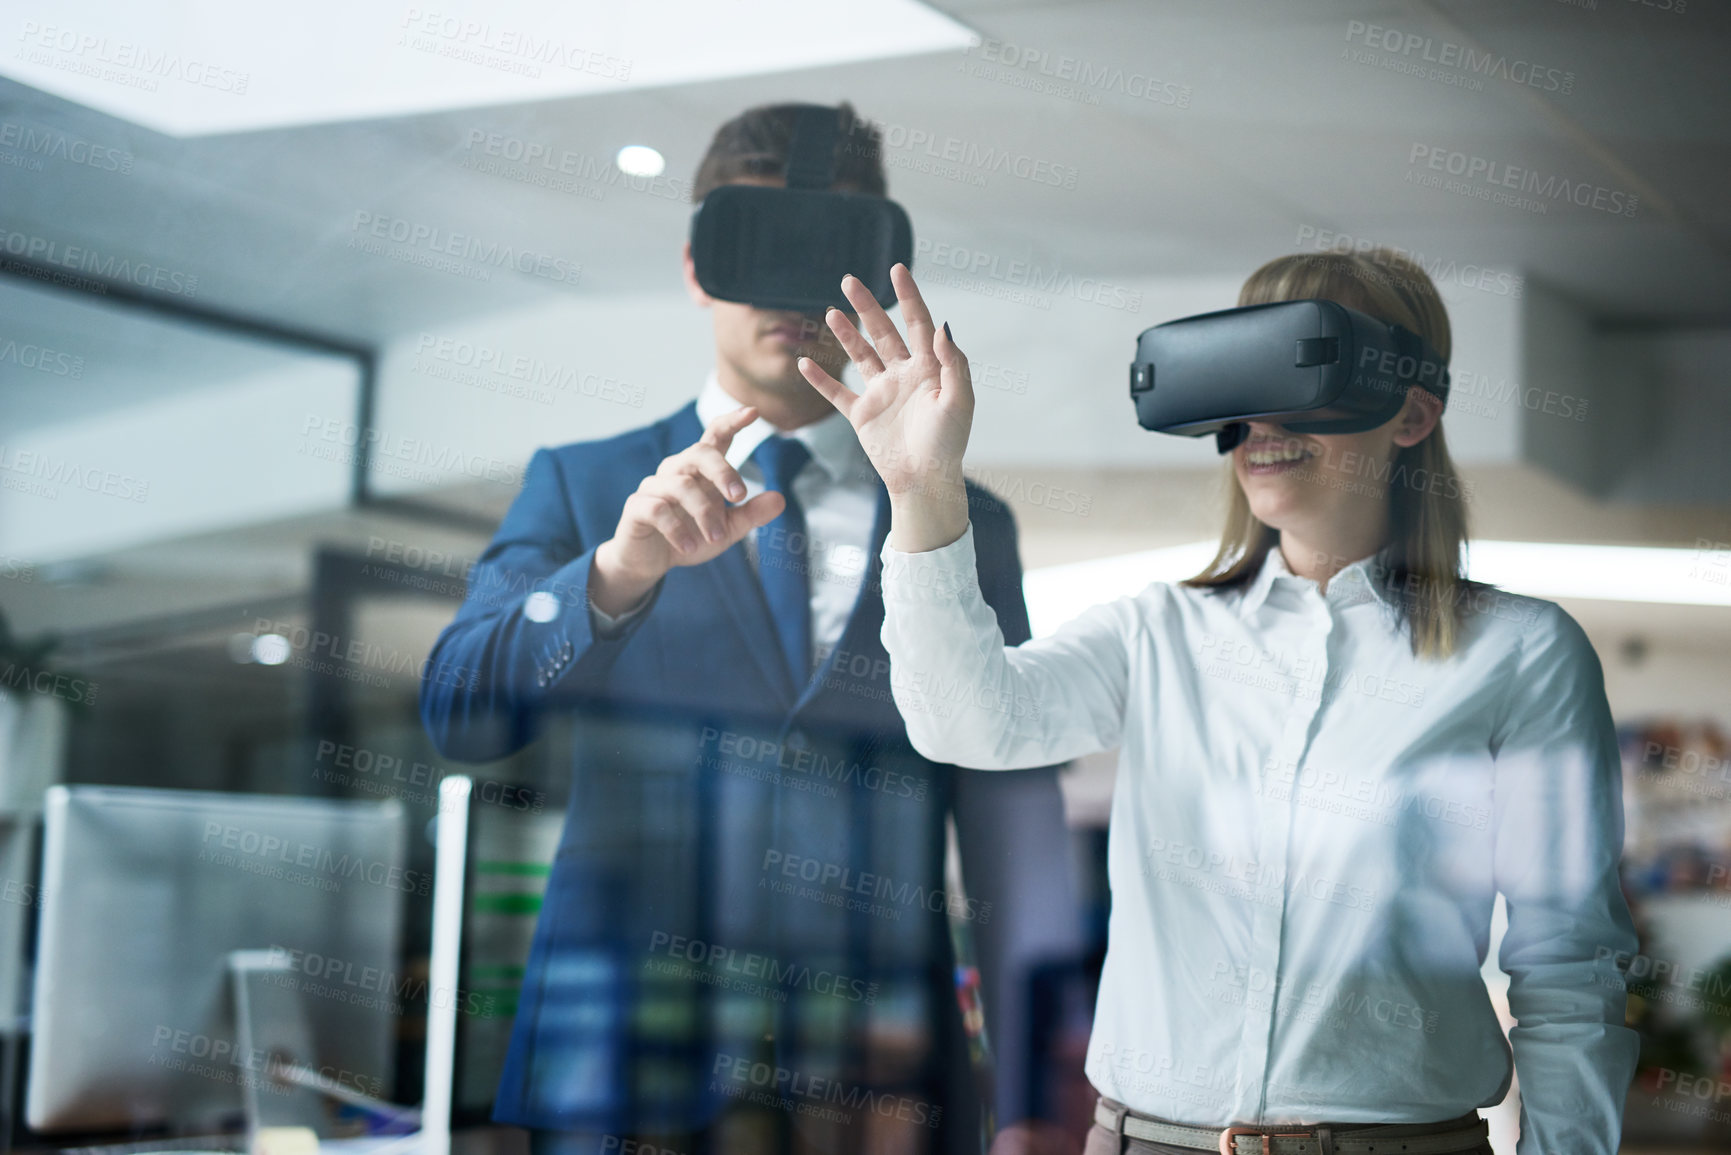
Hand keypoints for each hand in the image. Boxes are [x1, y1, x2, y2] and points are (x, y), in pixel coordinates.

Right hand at [590, 406, 783, 613]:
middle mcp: (676, 470)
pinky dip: (677, 529)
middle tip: (739, 496)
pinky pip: (657, 509)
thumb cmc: (690, 537)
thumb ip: (751, 514)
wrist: (650, 562)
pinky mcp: (637, 507)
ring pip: (681, 485)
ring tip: (716, 538)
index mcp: (700, 470)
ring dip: (704, 513)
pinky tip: (689, 546)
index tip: (754, 412)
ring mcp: (654, 486)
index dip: (732, 421)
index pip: (715, 436)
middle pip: (700, 452)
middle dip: (723, 471)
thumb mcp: (727, 529)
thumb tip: (780, 498)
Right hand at [798, 264, 974, 551]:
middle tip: (849, 280)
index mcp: (929, 369)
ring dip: (845, 334)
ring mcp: (881, 394)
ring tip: (830, 312)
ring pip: (859, 356)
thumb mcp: (959, 400)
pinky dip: (820, 379)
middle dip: (867, 306)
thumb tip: (942, 325)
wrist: (925, 481)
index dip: (908, 296)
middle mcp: (903, 376)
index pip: (917, 324)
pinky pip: (837, 392)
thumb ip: (953, 362)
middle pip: (883, 332)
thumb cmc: (948, 444)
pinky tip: (805, 362)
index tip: (897, 269)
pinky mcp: (863, 416)